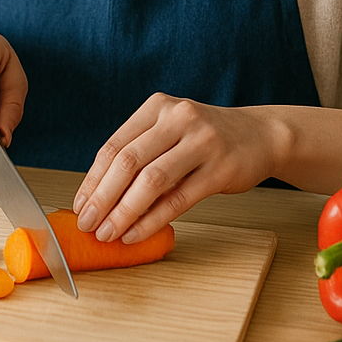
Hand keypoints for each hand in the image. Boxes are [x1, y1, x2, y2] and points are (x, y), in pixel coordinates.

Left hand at [71, 94, 290, 243]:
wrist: (261, 135)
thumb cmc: (206, 139)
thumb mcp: (171, 131)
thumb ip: (140, 153)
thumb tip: (98, 197)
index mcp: (157, 106)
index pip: (114, 145)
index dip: (93, 179)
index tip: (80, 205)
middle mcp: (178, 118)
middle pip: (128, 162)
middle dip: (102, 198)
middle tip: (87, 224)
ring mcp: (202, 142)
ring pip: (151, 181)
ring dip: (124, 212)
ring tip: (108, 233)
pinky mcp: (221, 169)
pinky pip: (179, 199)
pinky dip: (152, 220)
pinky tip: (135, 234)